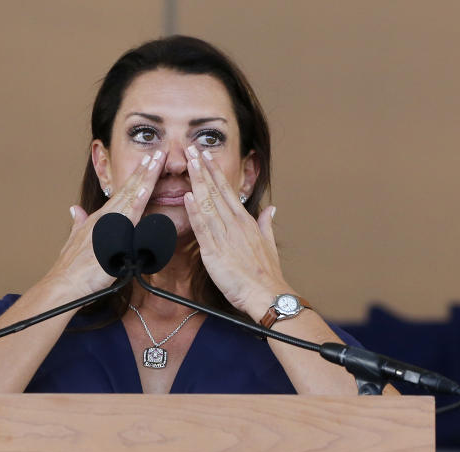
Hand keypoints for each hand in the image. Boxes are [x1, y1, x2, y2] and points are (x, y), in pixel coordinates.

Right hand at [47, 150, 167, 295]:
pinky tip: (146, 189)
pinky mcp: (111, 235)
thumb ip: (78, 224)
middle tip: (160, 151)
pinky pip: (127, 216)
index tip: (148, 162)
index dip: (136, 177)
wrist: (65, 283)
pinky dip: (137, 201)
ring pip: (131, 196)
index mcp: (101, 218)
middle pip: (129, 189)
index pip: (123, 193)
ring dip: (145, 178)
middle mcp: (105, 217)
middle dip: (145, 170)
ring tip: (157, 160)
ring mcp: (108, 224)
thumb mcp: (75, 241)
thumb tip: (75, 210)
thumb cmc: (72, 269)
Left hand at [183, 146, 284, 318]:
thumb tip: (272, 209)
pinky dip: (195, 211)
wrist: (267, 293)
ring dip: (197, 182)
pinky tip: (188, 196)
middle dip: (203, 169)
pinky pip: (203, 228)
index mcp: (245, 221)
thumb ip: (266, 223)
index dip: (214, 172)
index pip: (227, 190)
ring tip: (189, 163)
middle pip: (216, 191)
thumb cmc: (267, 274)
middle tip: (192, 149)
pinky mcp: (215, 252)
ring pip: (208, 204)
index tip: (205, 156)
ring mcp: (225, 236)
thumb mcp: (269, 243)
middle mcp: (235, 224)